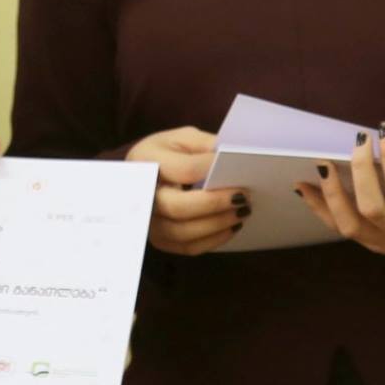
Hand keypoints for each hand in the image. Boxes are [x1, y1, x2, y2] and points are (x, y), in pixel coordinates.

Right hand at [127, 126, 248, 256]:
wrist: (150, 170)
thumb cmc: (170, 152)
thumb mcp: (184, 138)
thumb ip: (205, 145)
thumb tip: (232, 160)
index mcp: (146, 160)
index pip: (183, 170)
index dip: (212, 169)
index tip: (237, 164)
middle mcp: (142, 194)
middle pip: (177, 207)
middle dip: (214, 203)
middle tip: (243, 196)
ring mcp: (148, 220)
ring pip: (183, 232)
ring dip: (218, 224)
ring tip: (242, 211)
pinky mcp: (159, 238)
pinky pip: (188, 247)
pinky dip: (214, 239)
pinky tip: (231, 226)